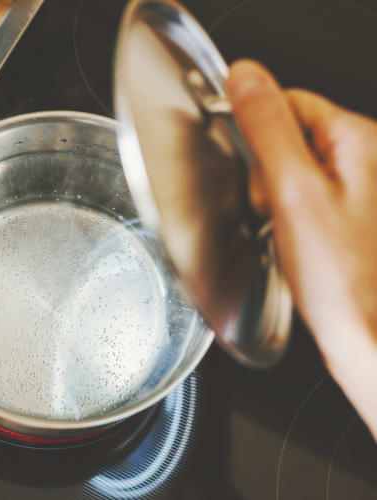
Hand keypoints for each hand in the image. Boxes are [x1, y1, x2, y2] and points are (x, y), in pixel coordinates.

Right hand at [227, 60, 376, 437]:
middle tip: (274, 211)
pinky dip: (288, 218)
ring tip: (287, 233)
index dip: (257, 136)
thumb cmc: (342, 279)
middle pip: (288, 138)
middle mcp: (366, 160)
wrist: (367, 337)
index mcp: (358, 141)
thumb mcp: (292, 193)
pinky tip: (295, 243)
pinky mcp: (350, 218)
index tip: (257, 174)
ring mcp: (359, 191)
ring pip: (291, 172)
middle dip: (266, 174)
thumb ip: (266, 128)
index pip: (288, 102)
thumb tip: (244, 77)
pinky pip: (302, 201)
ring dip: (275, 200)